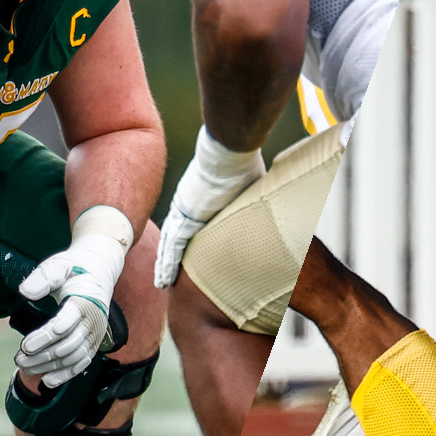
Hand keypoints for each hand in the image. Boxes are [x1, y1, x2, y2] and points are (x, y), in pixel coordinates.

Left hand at [17, 229, 127, 388]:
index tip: (25, 345)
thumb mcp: (58, 265)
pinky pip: (82, 363)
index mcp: (86, 301)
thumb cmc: (75, 267)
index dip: (45, 336)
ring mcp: (96, 333)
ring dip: (49, 366)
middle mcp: (94, 320)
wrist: (100, 270)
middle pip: (68, 345)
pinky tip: (48, 380)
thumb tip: (25, 292)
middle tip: (19, 358)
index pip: (67, 323)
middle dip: (42, 355)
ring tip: (25, 367)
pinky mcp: (94, 342)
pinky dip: (66, 374)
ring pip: (73, 357)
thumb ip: (43, 277)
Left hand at [152, 127, 264, 287]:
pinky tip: (163, 279)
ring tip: (161, 283)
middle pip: (174, 236)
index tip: (182, 254)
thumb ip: (251, 197)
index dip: (183, 239)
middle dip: (169, 256)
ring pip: (170, 245)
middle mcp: (186, 206)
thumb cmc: (242, 163)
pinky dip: (167, 264)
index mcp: (199, 198)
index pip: (187, 224)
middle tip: (165, 273)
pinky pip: (173, 247)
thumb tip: (273, 200)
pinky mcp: (185, 219)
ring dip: (165, 265)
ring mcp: (183, 212)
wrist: (228, 152)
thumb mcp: (248, 185)